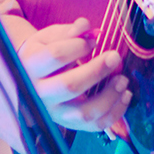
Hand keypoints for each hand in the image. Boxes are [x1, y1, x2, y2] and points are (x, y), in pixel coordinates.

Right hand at [20, 18, 130, 136]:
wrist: (28, 78)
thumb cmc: (43, 53)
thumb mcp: (48, 36)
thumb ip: (68, 31)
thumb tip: (86, 27)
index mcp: (31, 66)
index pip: (56, 56)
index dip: (79, 45)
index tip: (93, 40)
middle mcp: (39, 94)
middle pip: (70, 86)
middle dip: (97, 70)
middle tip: (115, 56)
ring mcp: (54, 113)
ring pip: (84, 112)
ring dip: (109, 96)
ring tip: (123, 79)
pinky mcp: (69, 124)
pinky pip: (95, 126)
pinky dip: (115, 113)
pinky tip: (125, 95)